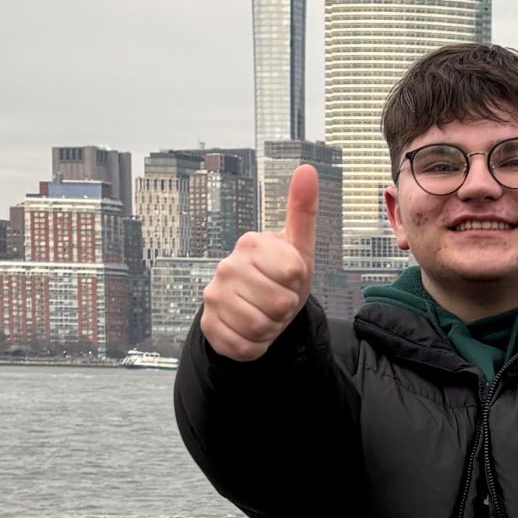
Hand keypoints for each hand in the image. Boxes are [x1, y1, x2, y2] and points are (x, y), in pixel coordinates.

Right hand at [201, 163, 317, 360]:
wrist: (252, 311)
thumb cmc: (280, 278)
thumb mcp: (297, 248)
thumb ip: (302, 211)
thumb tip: (307, 169)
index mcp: (251, 243)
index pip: (295, 274)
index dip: (299, 284)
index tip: (289, 280)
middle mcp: (227, 266)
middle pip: (281, 304)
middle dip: (286, 311)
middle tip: (277, 303)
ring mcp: (214, 296)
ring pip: (262, 328)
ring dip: (272, 330)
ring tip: (265, 316)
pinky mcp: (209, 326)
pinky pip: (245, 348)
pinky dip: (256, 347)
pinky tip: (252, 333)